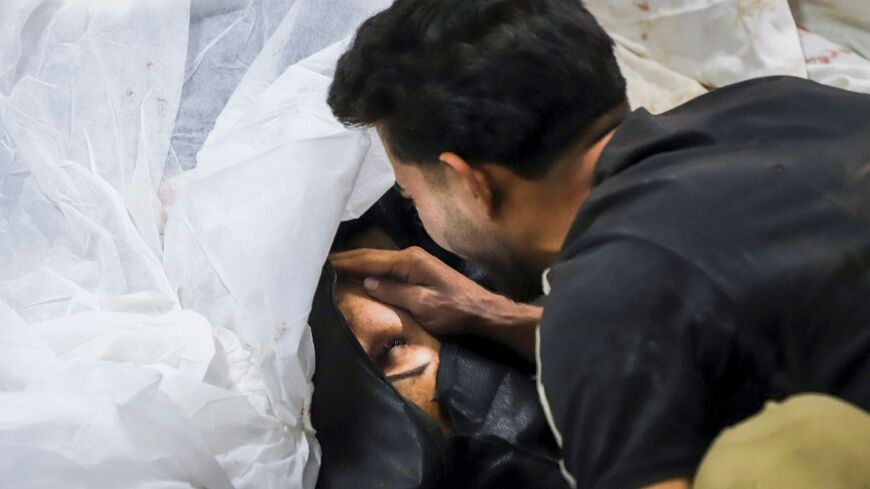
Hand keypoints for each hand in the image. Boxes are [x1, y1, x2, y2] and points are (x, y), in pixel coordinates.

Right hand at [330, 247, 540, 359]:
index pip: (368, 260)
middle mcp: (409, 255)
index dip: (344, 262)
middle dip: (345, 259)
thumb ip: (394, 292)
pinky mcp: (417, 270)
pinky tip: (359, 273)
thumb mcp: (423, 305)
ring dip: (355, 263)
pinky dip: (368, 268)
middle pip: (370, 256)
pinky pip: (385, 267)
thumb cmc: (455, 310)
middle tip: (319, 263)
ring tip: (332, 267)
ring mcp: (414, 261)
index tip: (321, 262)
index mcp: (408, 261)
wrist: (483, 311)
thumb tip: (366, 282)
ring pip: (377, 260)